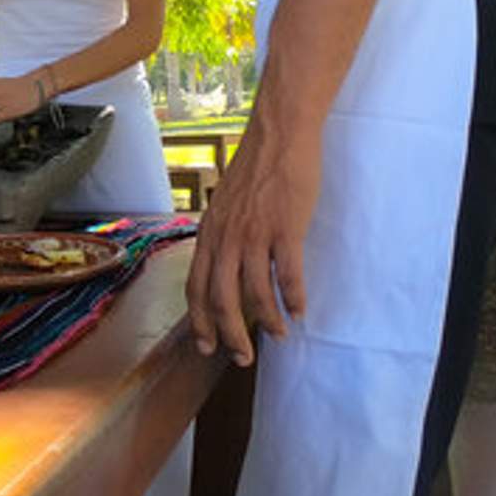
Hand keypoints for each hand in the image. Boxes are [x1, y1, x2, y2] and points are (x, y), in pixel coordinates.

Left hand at [185, 116, 320, 366]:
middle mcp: (226, 238)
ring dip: (268, 320)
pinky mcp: (285, 229)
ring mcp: (255, 234)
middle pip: (222, 299)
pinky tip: (300, 311)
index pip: (195, 287)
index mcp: (209, 233)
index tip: (206, 346)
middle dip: (231, 334)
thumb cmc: (254, 170)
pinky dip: (293, 298)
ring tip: (280, 335)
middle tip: (243, 358)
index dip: (200, 321)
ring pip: (256, 292)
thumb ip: (222, 235)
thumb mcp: (225, 205)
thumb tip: (223, 265)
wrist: (277, 137)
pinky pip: (288, 274)